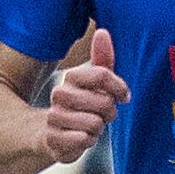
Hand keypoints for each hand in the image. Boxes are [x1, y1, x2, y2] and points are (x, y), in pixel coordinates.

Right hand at [43, 28, 129, 165]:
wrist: (50, 132)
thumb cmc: (81, 105)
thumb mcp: (94, 82)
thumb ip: (102, 58)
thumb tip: (102, 31)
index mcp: (71, 77)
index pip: (102, 74)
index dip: (119, 88)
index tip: (123, 97)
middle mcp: (59, 94)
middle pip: (103, 102)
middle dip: (109, 113)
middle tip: (103, 115)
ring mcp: (54, 117)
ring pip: (95, 123)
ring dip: (98, 130)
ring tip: (90, 127)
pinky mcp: (52, 138)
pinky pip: (83, 139)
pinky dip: (88, 141)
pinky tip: (81, 138)